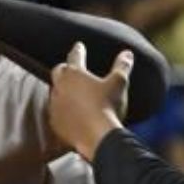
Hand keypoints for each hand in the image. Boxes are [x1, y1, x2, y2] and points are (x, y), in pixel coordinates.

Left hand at [48, 42, 131, 159]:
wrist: (97, 136)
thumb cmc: (108, 106)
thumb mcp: (119, 83)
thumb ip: (122, 66)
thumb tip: (127, 53)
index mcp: (74, 73)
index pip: (75, 56)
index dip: (78, 50)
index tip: (79, 46)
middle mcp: (60, 86)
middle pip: (59, 72)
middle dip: (65, 68)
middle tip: (70, 68)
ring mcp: (55, 105)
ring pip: (55, 92)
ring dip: (62, 90)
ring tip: (69, 91)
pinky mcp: (55, 122)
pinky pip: (56, 113)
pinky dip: (62, 110)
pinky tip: (68, 113)